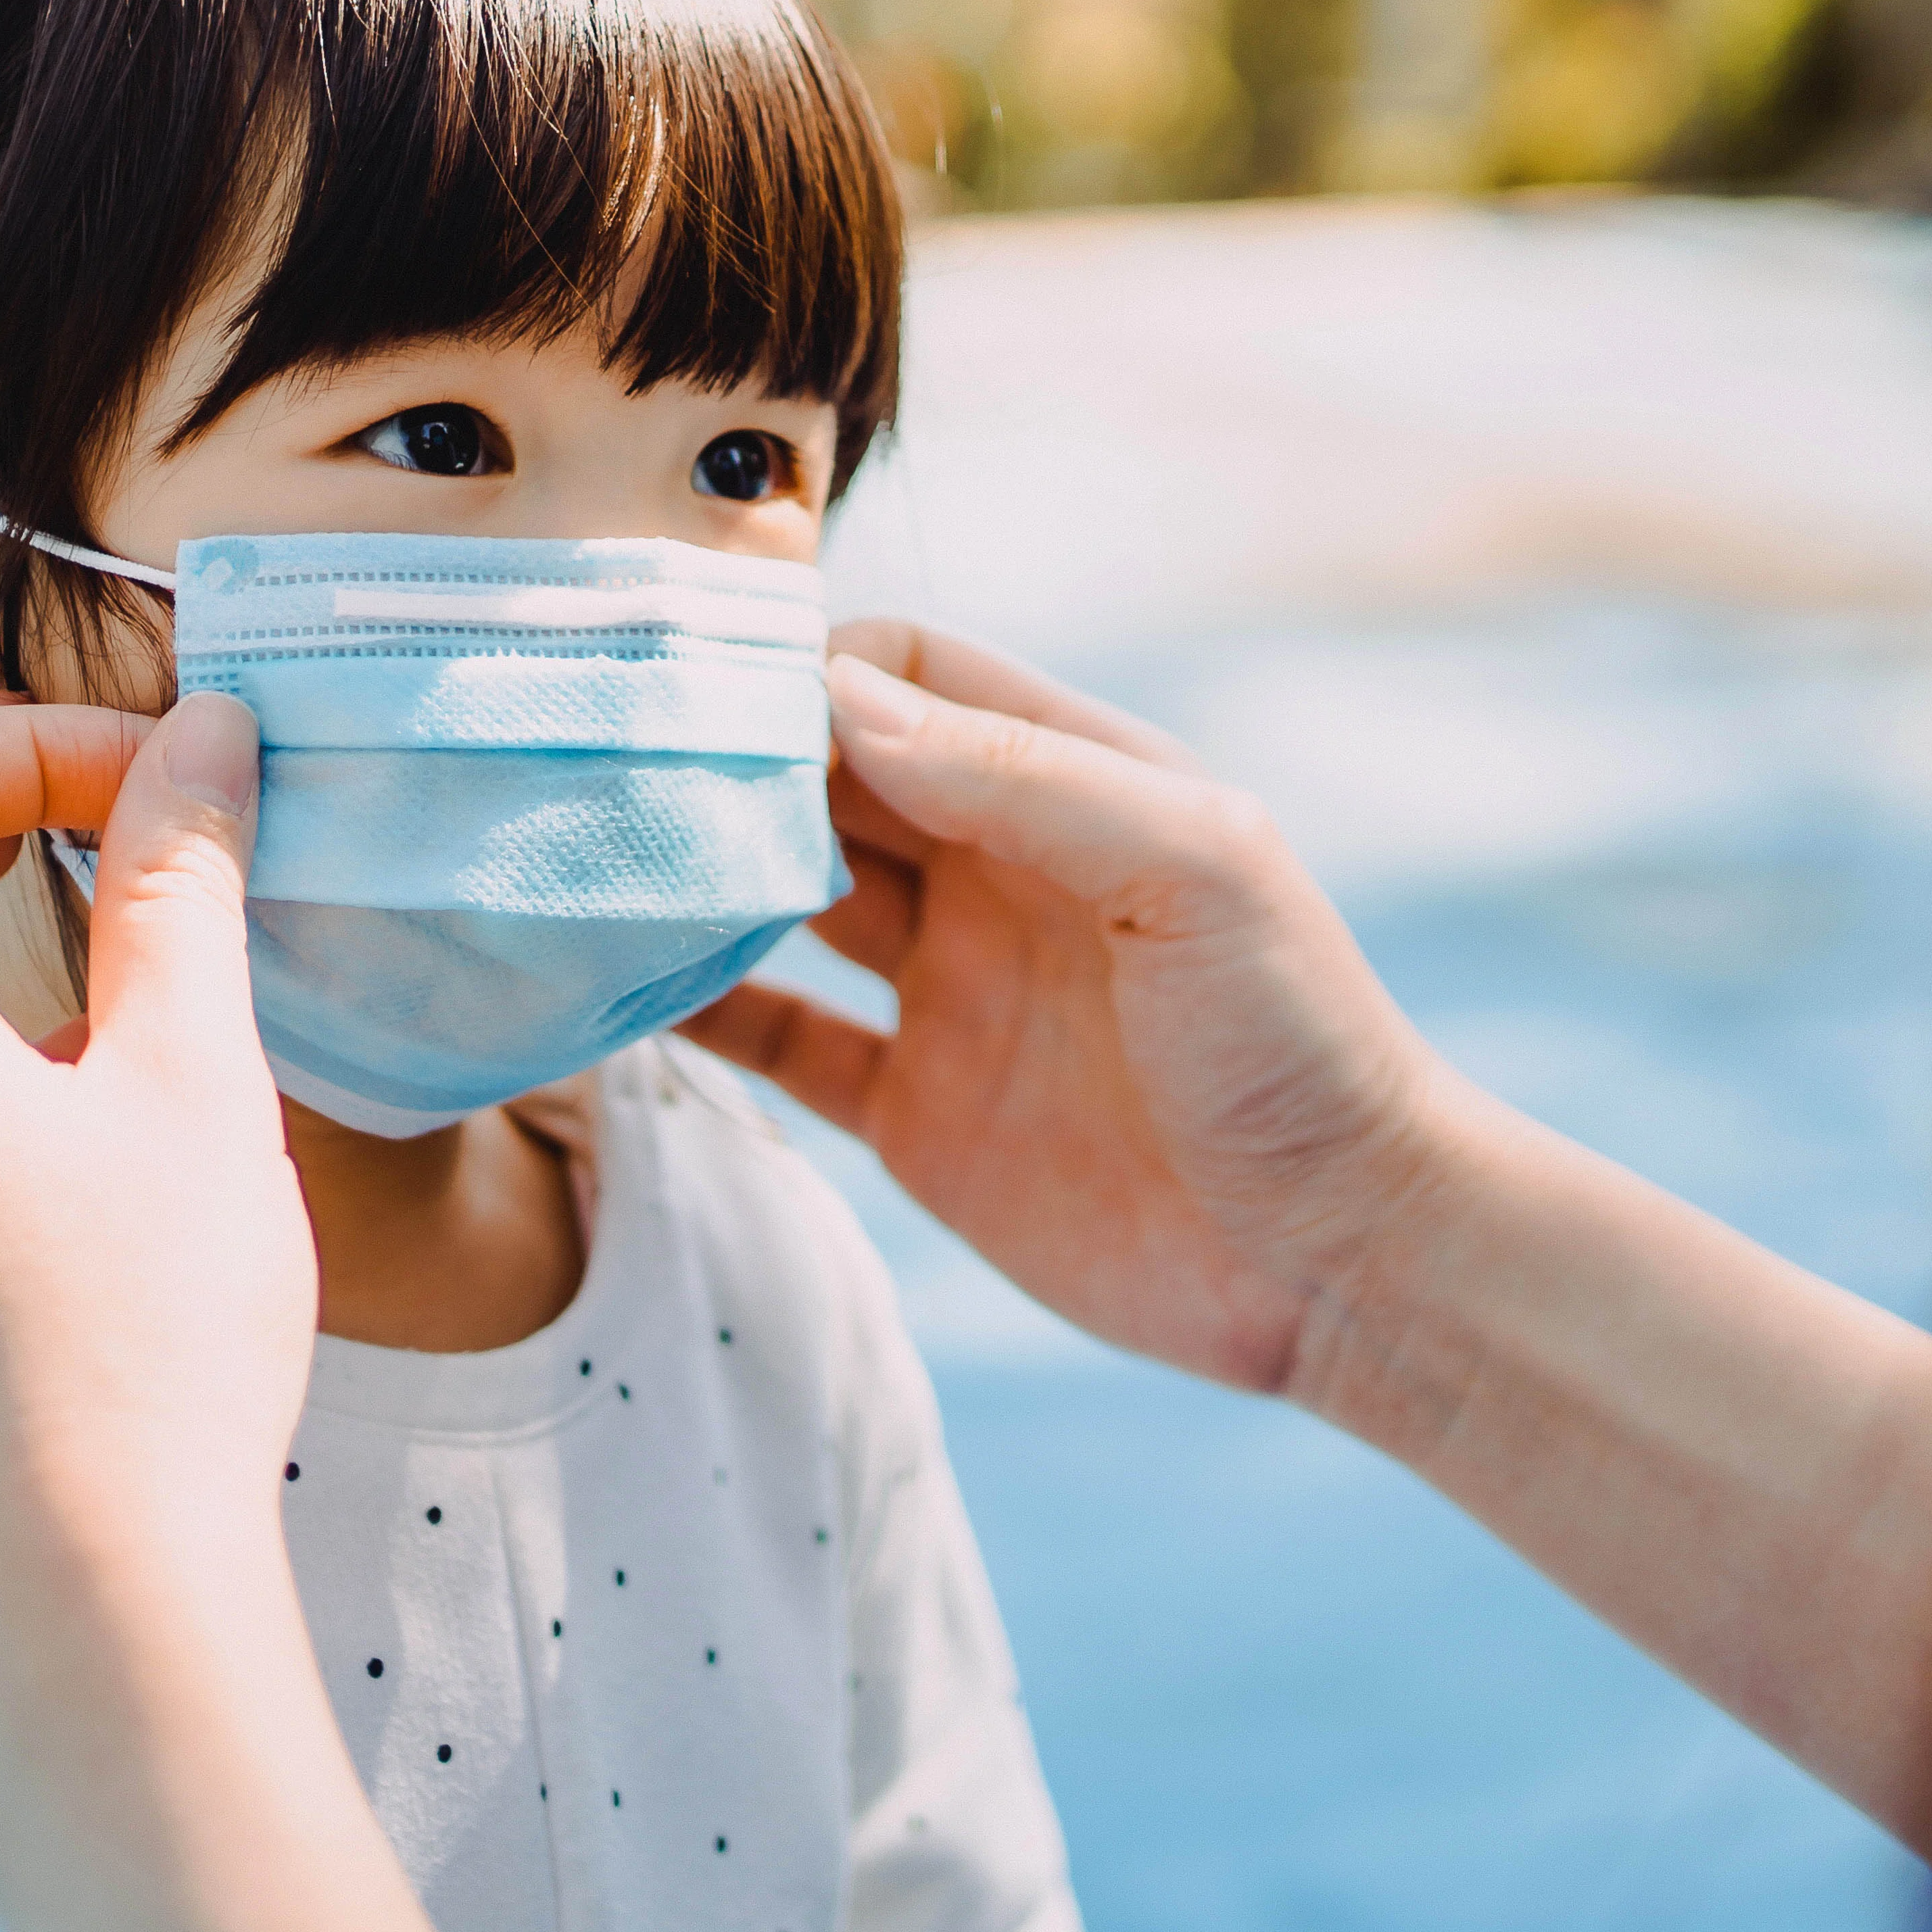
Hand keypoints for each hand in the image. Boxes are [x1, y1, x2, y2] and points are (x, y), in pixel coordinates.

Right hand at [681, 623, 1473, 1398]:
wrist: (1343, 1262)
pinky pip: (781, 1041)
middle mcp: (1000, 871)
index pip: (907, 672)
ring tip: (588, 864)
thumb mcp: (1193, 867)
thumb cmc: (1300, 1040)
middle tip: (610, 769)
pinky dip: (696, 1012)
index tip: (710, 691)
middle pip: (828, 777)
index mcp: (1071, 784)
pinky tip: (611, 988)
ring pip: (786, 899)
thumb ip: (1024, 774)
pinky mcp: (921, 1113)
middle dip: (732, 763)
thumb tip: (843, 696)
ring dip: (699, 879)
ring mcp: (954, 991)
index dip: (812, 670)